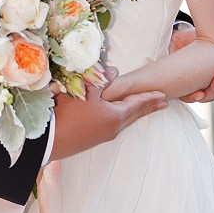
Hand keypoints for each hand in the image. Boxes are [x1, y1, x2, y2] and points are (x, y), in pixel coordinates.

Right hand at [51, 80, 166, 160]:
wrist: (49, 140)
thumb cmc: (69, 114)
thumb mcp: (86, 91)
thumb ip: (103, 79)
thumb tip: (114, 72)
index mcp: (115, 116)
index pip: (137, 104)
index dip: (150, 97)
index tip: (163, 95)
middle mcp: (113, 128)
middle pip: (134, 115)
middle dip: (149, 108)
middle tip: (164, 104)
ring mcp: (102, 136)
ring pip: (124, 121)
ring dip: (135, 113)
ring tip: (142, 109)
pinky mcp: (91, 139)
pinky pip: (113, 125)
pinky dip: (122, 117)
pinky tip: (116, 116)